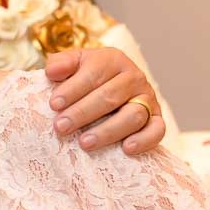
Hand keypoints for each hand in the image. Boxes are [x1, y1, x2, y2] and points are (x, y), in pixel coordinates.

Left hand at [45, 47, 163, 154]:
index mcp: (112, 59)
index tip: (54, 105)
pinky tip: (126, 149)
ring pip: (133, 115)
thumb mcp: (73, 63)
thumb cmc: (86, 75)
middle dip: (82, 113)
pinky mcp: (157, 117)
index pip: (93, 74)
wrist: (110, 85)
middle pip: (110, 96)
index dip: (73, 90)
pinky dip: (144, 140)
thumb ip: (60, 63)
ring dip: (108, 131)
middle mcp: (134, 77)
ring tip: (84, 143)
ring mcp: (148, 98)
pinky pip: (157, 130)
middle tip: (61, 127)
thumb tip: (52, 71)